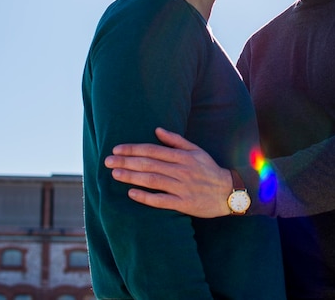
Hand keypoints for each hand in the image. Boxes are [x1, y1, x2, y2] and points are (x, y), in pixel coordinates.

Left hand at [105, 128, 232, 217]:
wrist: (227, 192)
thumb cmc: (209, 169)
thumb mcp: (196, 150)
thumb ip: (176, 140)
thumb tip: (157, 130)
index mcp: (183, 156)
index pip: (153, 150)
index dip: (134, 149)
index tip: (117, 149)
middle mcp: (181, 170)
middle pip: (149, 164)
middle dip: (126, 161)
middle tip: (107, 161)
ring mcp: (181, 187)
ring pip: (152, 180)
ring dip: (132, 177)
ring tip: (115, 173)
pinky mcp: (183, 204)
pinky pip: (160, 200)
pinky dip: (145, 197)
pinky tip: (131, 193)